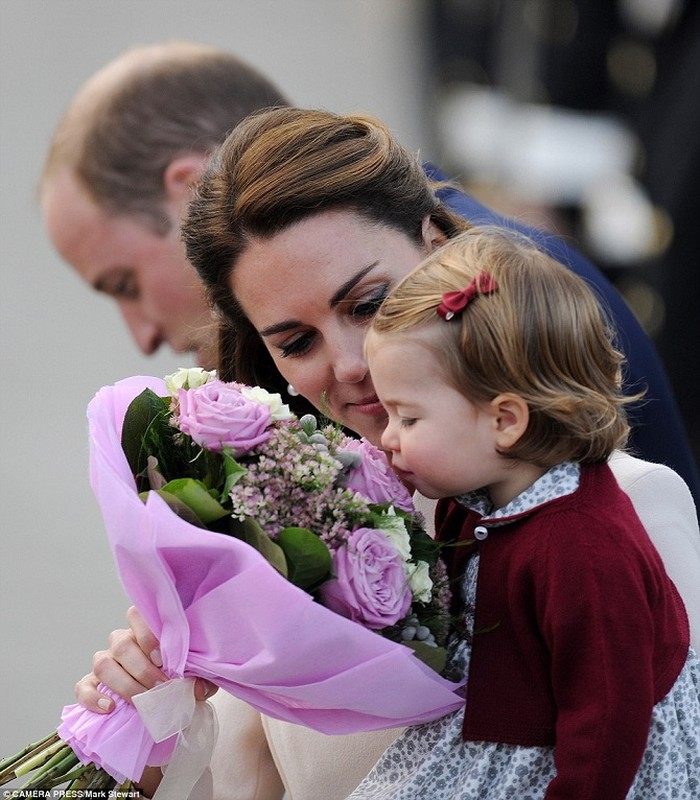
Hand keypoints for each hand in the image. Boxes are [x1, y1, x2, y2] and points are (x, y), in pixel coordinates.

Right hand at [75, 606, 216, 712]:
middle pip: (121, 644)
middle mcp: (123, 642)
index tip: (162, 658)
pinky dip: (93, 698)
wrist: (162, 705)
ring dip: (123, 684)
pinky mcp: (91, 684)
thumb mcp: (193, 678)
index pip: (137, 614)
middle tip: (159, 687)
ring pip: (102, 663)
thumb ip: (199, 678)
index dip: (147, 634)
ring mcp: (105, 662)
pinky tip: (109, 708)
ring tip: (141, 701)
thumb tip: (198, 689)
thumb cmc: (178, 681)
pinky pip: (83, 686)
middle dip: (142, 668)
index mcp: (146, 631)